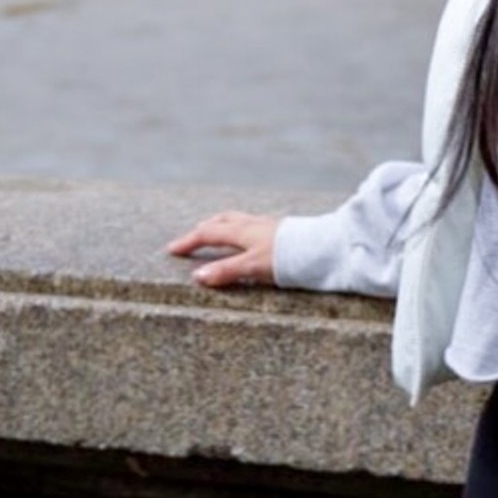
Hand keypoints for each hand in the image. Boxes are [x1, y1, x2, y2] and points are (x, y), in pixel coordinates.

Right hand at [165, 211, 281, 287]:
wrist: (324, 249)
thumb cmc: (289, 257)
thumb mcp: (253, 267)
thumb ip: (226, 271)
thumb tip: (198, 276)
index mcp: (243, 230)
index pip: (208, 233)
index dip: (189, 241)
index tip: (172, 249)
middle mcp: (253, 224)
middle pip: (221, 221)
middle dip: (203, 229)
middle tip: (191, 239)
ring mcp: (268, 226)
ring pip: (237, 221)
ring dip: (221, 226)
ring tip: (215, 234)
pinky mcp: (280, 231)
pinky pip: (251, 226)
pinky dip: (239, 230)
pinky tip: (247, 239)